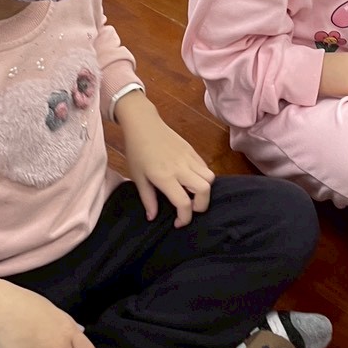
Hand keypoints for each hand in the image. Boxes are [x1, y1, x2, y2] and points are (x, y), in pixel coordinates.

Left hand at [116, 92, 214, 226]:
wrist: (143, 124)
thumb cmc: (136, 151)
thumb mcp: (137, 177)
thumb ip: (148, 199)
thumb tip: (153, 217)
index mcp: (165, 177)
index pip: (184, 203)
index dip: (184, 218)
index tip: (177, 223)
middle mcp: (181, 168)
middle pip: (205, 190)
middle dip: (201, 206)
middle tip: (189, 209)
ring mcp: (189, 158)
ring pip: (210, 178)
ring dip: (204, 190)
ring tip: (191, 193)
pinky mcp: (192, 150)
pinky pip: (205, 167)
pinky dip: (202, 177)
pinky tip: (190, 179)